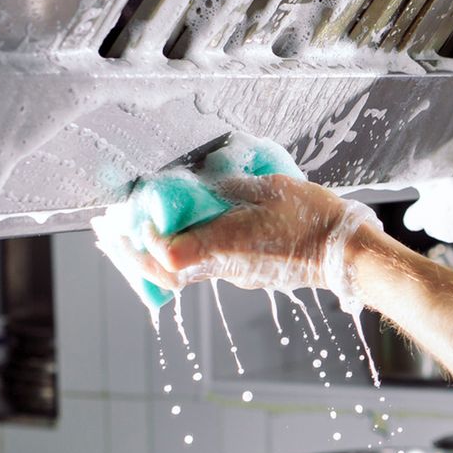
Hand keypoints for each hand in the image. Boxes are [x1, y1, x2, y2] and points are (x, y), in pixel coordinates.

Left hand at [139, 175, 380, 298]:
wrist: (344, 253)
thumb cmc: (312, 218)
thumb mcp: (267, 187)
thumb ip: (226, 183)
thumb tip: (196, 178)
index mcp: (226, 244)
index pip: (166, 254)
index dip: (141, 239)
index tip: (128, 216)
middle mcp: (223, 266)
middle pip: (162, 272)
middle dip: (130, 252)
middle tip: (108, 232)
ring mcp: (233, 274)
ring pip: (177, 272)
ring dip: (149, 254)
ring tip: (130, 232)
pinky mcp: (243, 273)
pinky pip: (199, 267)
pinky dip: (175, 253)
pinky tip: (172, 235)